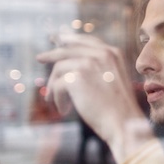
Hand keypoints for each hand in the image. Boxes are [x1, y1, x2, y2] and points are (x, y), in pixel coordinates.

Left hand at [36, 33, 149, 161]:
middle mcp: (101, 53)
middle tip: (40, 58)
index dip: (69, 39)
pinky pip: (57, 85)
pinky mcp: (77, 78)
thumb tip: (72, 65)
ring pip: (59, 69)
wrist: (123, 123)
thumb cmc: (119, 109)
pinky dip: (57, 99)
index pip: (85, 40)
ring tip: (55, 102)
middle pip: (67, 50)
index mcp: (113, 53)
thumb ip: (99, 68)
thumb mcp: (114, 80)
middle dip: (51, 55)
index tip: (57, 40)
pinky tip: (64, 110)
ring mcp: (89, 64)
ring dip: (54, 87)